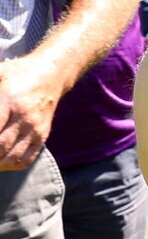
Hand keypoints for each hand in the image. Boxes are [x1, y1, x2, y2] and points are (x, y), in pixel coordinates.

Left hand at [0, 55, 60, 170]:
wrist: (52, 74)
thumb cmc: (18, 73)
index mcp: (9, 101)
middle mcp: (24, 117)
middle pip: (0, 147)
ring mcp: (35, 128)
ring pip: (12, 157)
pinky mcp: (42, 135)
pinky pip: (27, 159)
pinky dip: (11, 165)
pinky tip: (1, 161)